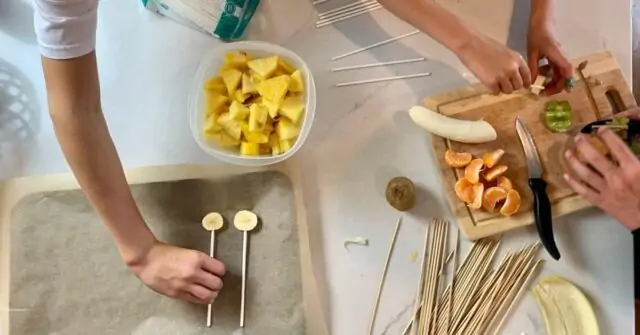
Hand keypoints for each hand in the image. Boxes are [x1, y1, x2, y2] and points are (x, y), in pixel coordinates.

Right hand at [128, 242, 225, 303]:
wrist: (146, 259)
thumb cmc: (164, 253)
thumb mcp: (188, 252)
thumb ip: (200, 261)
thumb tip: (211, 269)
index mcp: (197, 258)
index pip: (220, 269)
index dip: (220, 271)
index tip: (218, 271)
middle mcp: (193, 272)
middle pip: (217, 284)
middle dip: (217, 283)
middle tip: (215, 282)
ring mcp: (185, 284)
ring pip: (209, 295)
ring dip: (212, 294)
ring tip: (210, 291)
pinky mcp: (178, 294)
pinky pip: (196, 300)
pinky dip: (201, 299)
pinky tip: (201, 295)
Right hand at [457, 34, 530, 94]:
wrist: (471, 45)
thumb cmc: (486, 46)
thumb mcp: (505, 53)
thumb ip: (512, 63)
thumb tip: (515, 77)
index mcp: (517, 59)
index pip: (527, 75)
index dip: (526, 83)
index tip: (524, 86)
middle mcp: (513, 69)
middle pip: (518, 86)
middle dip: (512, 86)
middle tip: (504, 83)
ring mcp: (502, 77)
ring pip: (508, 91)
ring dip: (502, 88)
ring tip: (495, 82)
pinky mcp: (491, 83)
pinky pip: (496, 92)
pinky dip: (492, 89)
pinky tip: (488, 82)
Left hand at [527, 20, 572, 95]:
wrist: (541, 24)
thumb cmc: (537, 36)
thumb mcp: (532, 53)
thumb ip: (533, 68)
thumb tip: (531, 84)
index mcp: (557, 55)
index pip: (566, 70)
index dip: (564, 82)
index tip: (556, 92)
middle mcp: (561, 57)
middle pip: (565, 75)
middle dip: (557, 86)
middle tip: (544, 93)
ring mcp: (560, 58)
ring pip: (560, 73)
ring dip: (553, 81)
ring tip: (541, 87)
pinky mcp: (556, 58)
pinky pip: (556, 69)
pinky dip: (550, 75)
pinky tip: (539, 76)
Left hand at [563, 108, 639, 230]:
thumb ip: (639, 160)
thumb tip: (634, 146)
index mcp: (633, 169)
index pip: (616, 147)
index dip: (606, 135)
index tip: (599, 129)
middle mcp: (616, 178)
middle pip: (594, 157)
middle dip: (584, 145)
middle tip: (577, 137)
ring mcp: (607, 191)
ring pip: (585, 173)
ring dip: (574, 162)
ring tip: (568, 153)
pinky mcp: (602, 203)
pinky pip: (584, 191)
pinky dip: (574, 183)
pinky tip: (566, 176)